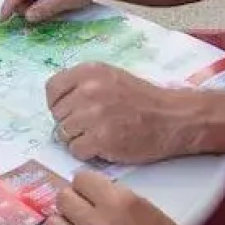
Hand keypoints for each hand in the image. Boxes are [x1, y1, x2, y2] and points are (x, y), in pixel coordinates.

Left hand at [47, 63, 185, 163]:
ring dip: (78, 139)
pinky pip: (76, 150)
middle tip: (91, 125)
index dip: (58, 103)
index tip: (69, 111)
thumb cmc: (143, 100)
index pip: (52, 88)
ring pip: (63, 134)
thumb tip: (58, 102)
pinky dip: (87, 152)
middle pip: (57, 114)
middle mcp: (89, 89)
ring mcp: (94, 114)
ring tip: (99, 135)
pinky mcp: (101, 138)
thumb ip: (84, 84)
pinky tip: (103, 146)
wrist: (173, 118)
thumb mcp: (111, 77)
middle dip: (70, 123)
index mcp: (90, 71)